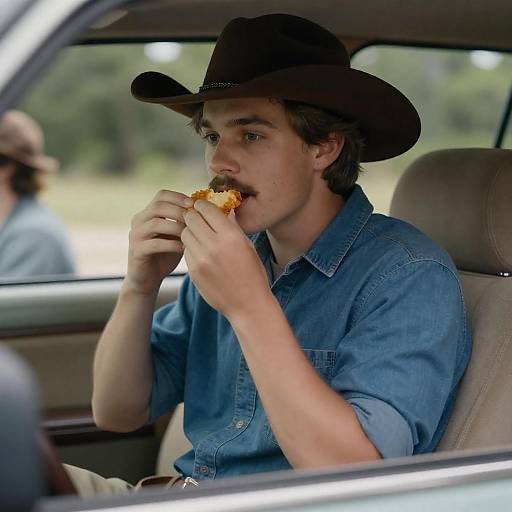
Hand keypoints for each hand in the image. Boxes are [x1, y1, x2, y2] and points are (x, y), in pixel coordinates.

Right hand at [125, 190, 191, 295]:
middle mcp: (139, 221)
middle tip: (195, 219)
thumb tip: (208, 210)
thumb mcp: (177, 234)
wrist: (148, 279)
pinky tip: (184, 248)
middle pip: (158, 206)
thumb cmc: (166, 254)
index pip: (161, 195)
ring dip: (176, 227)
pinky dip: (171, 244)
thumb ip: (185, 222)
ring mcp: (136, 236)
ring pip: (155, 223)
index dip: (179, 197)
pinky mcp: (136, 251)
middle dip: (179, 211)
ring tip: (191, 233)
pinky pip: (154, 244)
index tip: (195, 204)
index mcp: (148, 213)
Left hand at [181, 200, 270, 318]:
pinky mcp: (193, 271)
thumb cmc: (253, 274)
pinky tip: (200, 252)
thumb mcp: (247, 246)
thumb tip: (225, 209)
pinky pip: (186, 251)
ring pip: (185, 234)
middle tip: (197, 218)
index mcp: (231, 236)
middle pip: (191, 219)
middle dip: (194, 216)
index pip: (207, 209)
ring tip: (199, 236)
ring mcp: (201, 259)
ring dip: (190, 231)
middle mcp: (214, 245)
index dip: (203, 205)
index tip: (202, 206)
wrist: (248, 304)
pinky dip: (191, 248)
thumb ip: (233, 227)